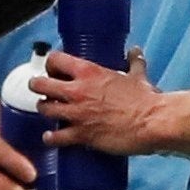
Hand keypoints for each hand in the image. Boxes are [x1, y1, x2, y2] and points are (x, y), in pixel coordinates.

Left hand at [31, 47, 159, 155]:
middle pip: (41, 84)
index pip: (56, 59)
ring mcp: (77, 113)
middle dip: (38, 86)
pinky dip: (50, 138)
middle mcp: (77, 90)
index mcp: (89, 71)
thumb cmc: (145, 99)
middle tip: (43, 90)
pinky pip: (56, 137)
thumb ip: (134, 62)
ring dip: (45, 110)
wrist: (151, 122)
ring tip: (49, 112)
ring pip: (45, 109)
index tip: (53, 69)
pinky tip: (50, 137)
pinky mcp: (81, 135)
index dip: (51, 64)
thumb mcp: (138, 76)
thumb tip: (135, 51)